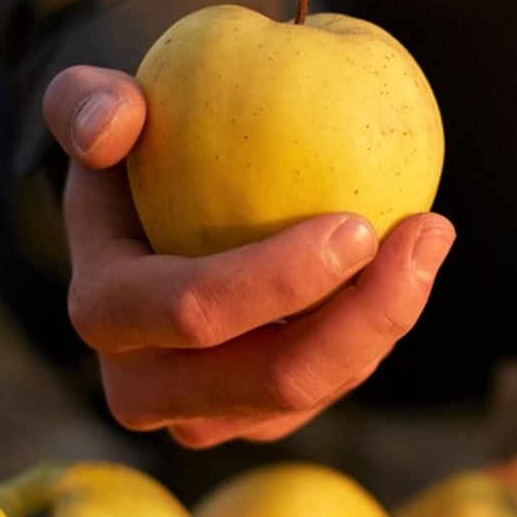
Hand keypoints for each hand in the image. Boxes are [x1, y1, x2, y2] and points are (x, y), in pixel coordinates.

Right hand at [43, 65, 455, 447]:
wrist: (154, 204)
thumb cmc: (137, 144)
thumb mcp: (101, 106)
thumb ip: (86, 100)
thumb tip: (114, 122)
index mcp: (104, 313)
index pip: (194, 311)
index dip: (280, 282)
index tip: (357, 224)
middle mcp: (145, 385)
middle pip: (273, 381)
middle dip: (363, 320)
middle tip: (423, 237)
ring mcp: (207, 412)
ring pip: (316, 394)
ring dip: (386, 324)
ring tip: (430, 238)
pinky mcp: (260, 416)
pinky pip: (333, 387)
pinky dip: (377, 332)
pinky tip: (414, 263)